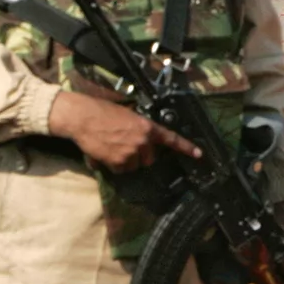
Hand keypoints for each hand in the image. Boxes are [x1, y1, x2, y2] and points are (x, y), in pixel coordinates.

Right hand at [46, 89, 200, 171]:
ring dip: (126, 161)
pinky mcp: (117, 162)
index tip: (199, 155)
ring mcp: (131, 153)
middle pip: (149, 159)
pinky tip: (105, 153)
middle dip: (141, 156)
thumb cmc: (104, 113)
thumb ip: (140, 129)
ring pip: (134, 166)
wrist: (84, 117)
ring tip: (113, 148)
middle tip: (126, 147)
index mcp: (148, 127)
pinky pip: (120, 170)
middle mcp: (143, 141)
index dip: (186, 147)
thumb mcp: (129, 116)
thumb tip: (143, 141)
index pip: (171, 139)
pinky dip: (113, 165)